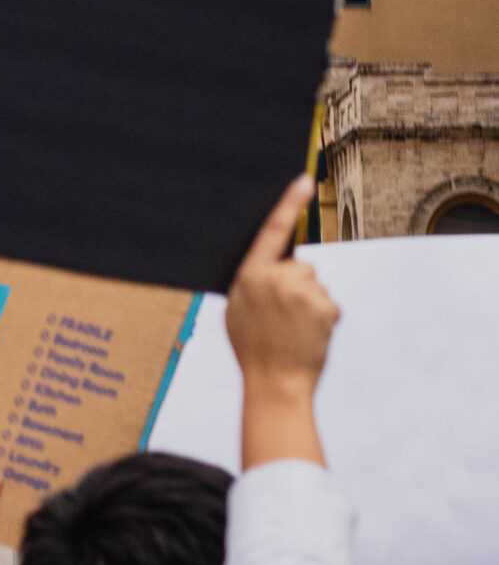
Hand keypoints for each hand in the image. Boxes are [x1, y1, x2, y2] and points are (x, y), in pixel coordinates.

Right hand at [228, 178, 338, 469]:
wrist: (276, 384)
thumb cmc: (252, 348)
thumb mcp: (236, 310)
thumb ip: (251, 283)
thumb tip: (267, 268)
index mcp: (250, 274)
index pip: (272, 231)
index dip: (288, 203)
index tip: (304, 180)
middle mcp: (277, 278)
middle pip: (299, 266)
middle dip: (296, 285)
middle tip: (282, 317)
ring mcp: (303, 293)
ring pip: (315, 286)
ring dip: (310, 303)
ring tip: (295, 330)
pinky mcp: (324, 308)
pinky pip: (328, 304)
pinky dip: (323, 319)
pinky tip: (309, 336)